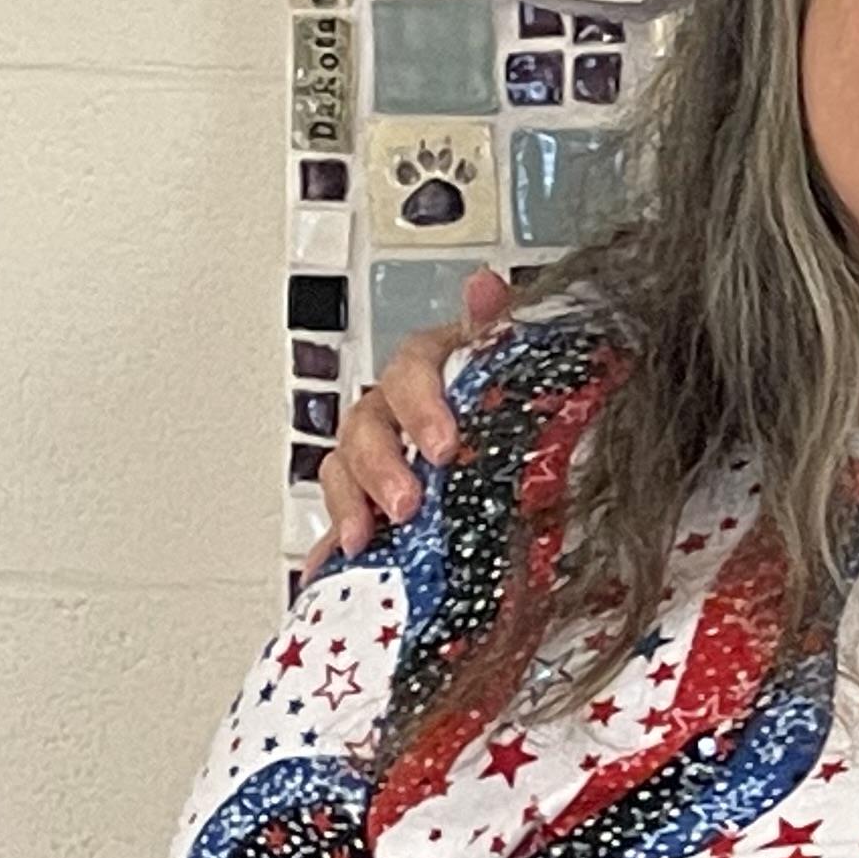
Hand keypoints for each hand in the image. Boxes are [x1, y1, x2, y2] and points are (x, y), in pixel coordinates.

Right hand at [306, 268, 514, 569]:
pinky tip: (323, 571)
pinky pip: (343, 519)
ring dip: (348, 503)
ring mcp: (380, 454)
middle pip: (366, 423)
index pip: (410, 371)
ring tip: (362, 539)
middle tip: (407, 503)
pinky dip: (328, 548)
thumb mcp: (519, 358)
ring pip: (343, 466)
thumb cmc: (514, 391)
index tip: (443, 448)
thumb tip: (484, 286)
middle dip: (381, 466)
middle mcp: (398, 407)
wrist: (534, 435)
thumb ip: (500, 327)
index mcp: (434, 368)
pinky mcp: (371, 501)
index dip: (420, 408)